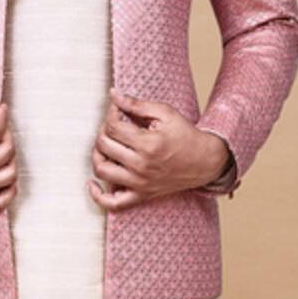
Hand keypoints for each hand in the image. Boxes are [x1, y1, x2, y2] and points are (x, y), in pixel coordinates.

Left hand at [87, 87, 231, 211]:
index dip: (110, 114)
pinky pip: (113, 203)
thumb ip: (136, 104)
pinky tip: (93, 183)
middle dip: (103, 131)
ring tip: (105, 146)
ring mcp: (140, 184)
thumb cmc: (185, 136)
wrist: (204, 161)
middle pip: (103, 146)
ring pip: (102, 171)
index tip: (117, 110)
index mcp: (147, 144)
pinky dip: (98, 195)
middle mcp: (141, 166)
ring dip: (97, 155)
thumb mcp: (165, 113)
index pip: (112, 127)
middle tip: (113, 126)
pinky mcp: (141, 195)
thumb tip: (113, 95)